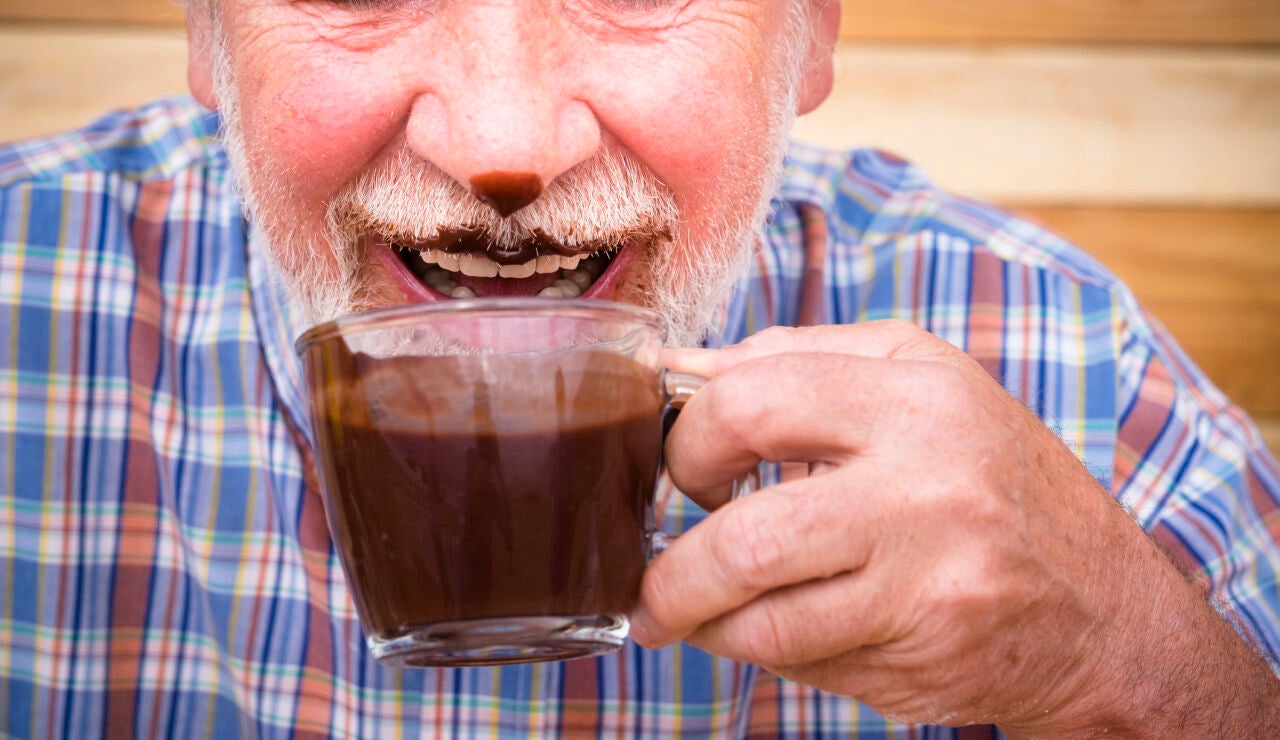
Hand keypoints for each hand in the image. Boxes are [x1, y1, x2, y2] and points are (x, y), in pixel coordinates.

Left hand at [632, 320, 1279, 734]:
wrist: (1106, 613)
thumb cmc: (994, 482)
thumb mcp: (921, 384)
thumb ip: (800, 363)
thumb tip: (682, 374)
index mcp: (918, 395)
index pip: (752, 399)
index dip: (688, 438)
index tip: (680, 468)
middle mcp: (929, 483)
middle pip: (749, 535)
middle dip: (673, 568)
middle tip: (655, 572)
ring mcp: (932, 577)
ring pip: (763, 617)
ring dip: (696, 622)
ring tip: (675, 615)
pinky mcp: (928, 650)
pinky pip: (799, 658)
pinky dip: (751, 649)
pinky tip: (750, 633)